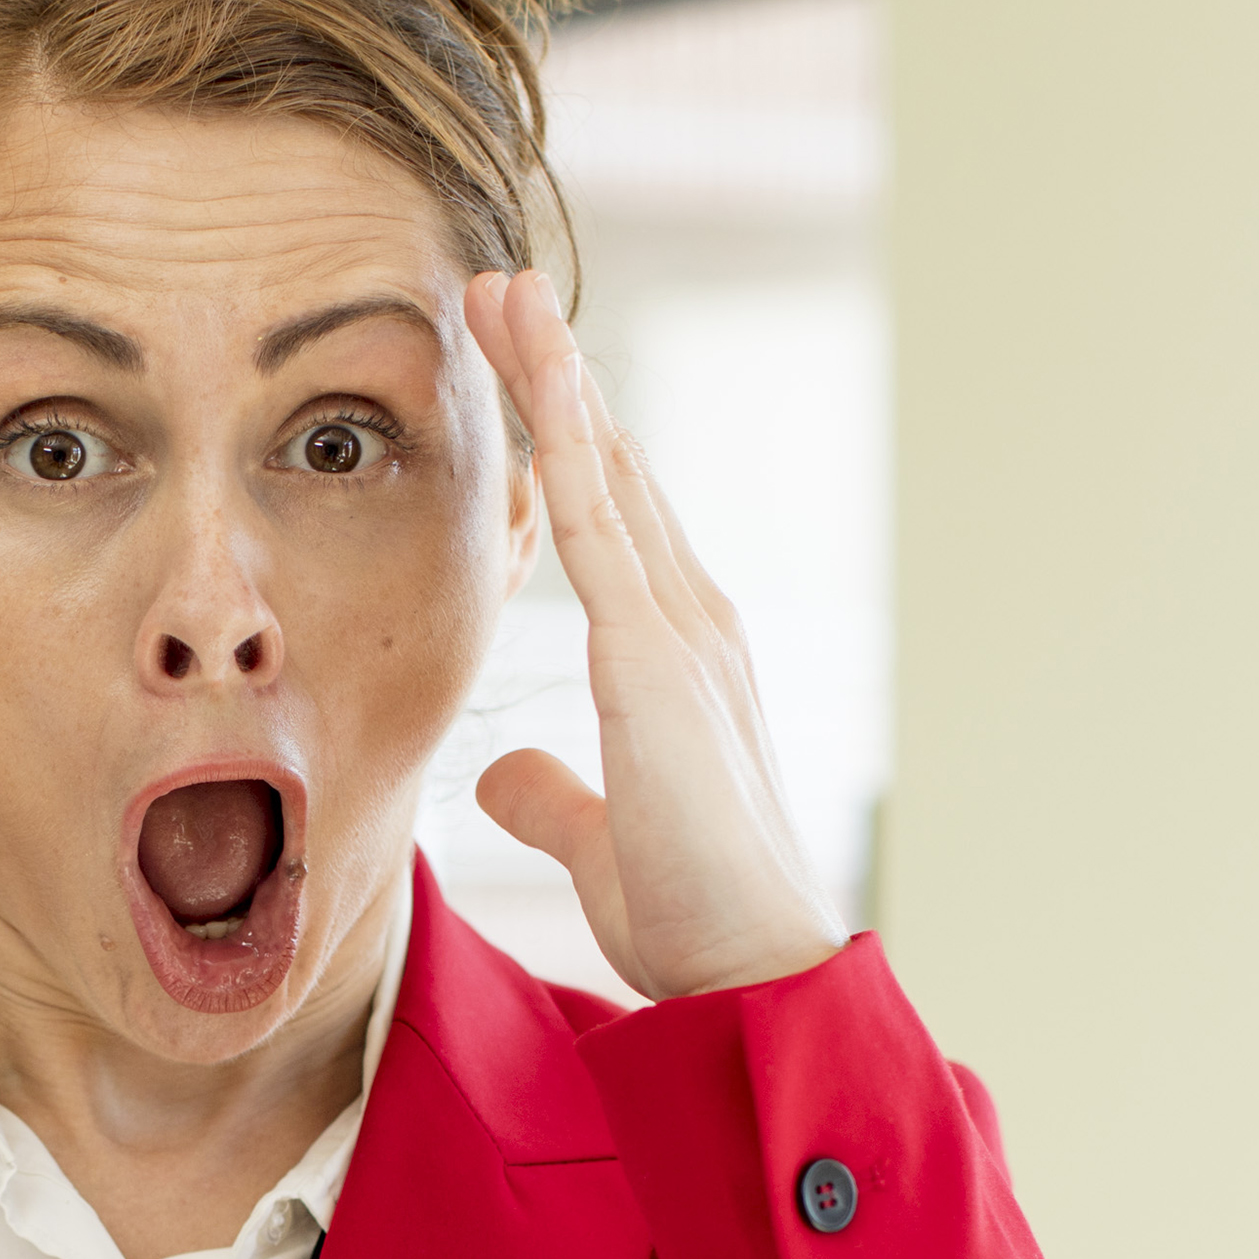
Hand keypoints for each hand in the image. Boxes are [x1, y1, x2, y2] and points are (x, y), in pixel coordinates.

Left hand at [465, 269, 852, 1000]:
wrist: (755, 969)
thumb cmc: (693, 918)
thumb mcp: (599, 842)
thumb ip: (557, 797)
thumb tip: (510, 775)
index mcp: (677, 658)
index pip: (610, 525)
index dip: (567, 442)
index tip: (520, 371)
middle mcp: (692, 622)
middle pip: (611, 472)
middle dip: (556, 378)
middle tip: (503, 289)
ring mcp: (682, 629)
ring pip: (605, 473)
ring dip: (554, 377)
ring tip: (507, 292)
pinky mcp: (657, 656)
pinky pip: (598, 526)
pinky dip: (565, 442)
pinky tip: (538, 373)